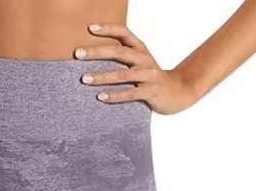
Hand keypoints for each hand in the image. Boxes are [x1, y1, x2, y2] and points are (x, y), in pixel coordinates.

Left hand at [74, 23, 198, 114]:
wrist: (177, 92)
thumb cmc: (151, 77)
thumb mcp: (139, 62)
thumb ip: (122, 56)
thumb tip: (94, 53)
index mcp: (140, 49)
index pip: (123, 33)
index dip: (108, 29)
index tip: (90, 28)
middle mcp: (144, 59)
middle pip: (119, 51)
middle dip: (97, 51)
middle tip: (78, 53)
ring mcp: (148, 75)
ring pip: (122, 74)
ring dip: (102, 76)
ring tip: (85, 78)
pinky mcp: (150, 91)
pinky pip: (130, 94)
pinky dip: (115, 95)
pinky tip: (101, 97)